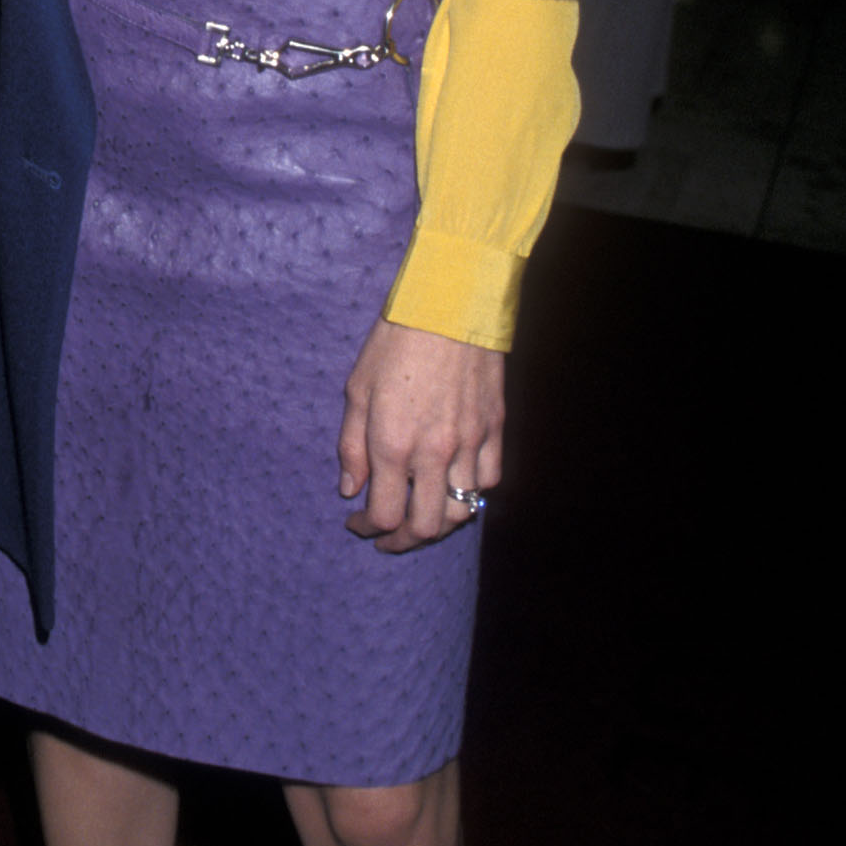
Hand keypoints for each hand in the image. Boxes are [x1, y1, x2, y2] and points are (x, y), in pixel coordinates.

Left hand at [338, 319, 502, 553]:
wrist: (450, 304)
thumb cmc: (396, 340)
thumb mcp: (357, 388)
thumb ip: (352, 445)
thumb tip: (350, 489)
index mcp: (393, 444)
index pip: (383, 513)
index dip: (367, 527)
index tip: (356, 521)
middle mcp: (434, 453)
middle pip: (426, 526)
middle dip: (402, 541)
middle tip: (388, 537)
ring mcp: (470, 443)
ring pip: (463, 512)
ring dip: (439, 524)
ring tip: (422, 518)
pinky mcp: (495, 428)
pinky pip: (489, 480)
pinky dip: (472, 494)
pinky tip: (455, 486)